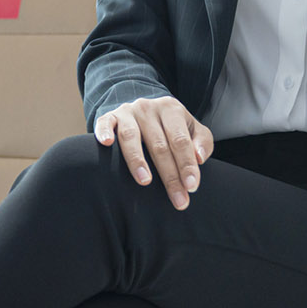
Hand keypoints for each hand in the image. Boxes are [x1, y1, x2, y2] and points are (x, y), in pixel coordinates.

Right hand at [94, 97, 213, 209]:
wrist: (144, 109)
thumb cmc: (171, 126)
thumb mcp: (192, 129)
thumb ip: (202, 142)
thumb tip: (199, 158)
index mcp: (171, 109)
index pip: (180, 140)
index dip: (187, 165)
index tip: (192, 187)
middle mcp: (148, 108)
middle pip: (159, 144)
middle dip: (169, 175)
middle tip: (178, 199)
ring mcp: (127, 111)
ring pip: (131, 136)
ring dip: (137, 160)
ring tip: (145, 181)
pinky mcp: (110, 116)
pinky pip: (105, 123)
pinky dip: (104, 132)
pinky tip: (106, 144)